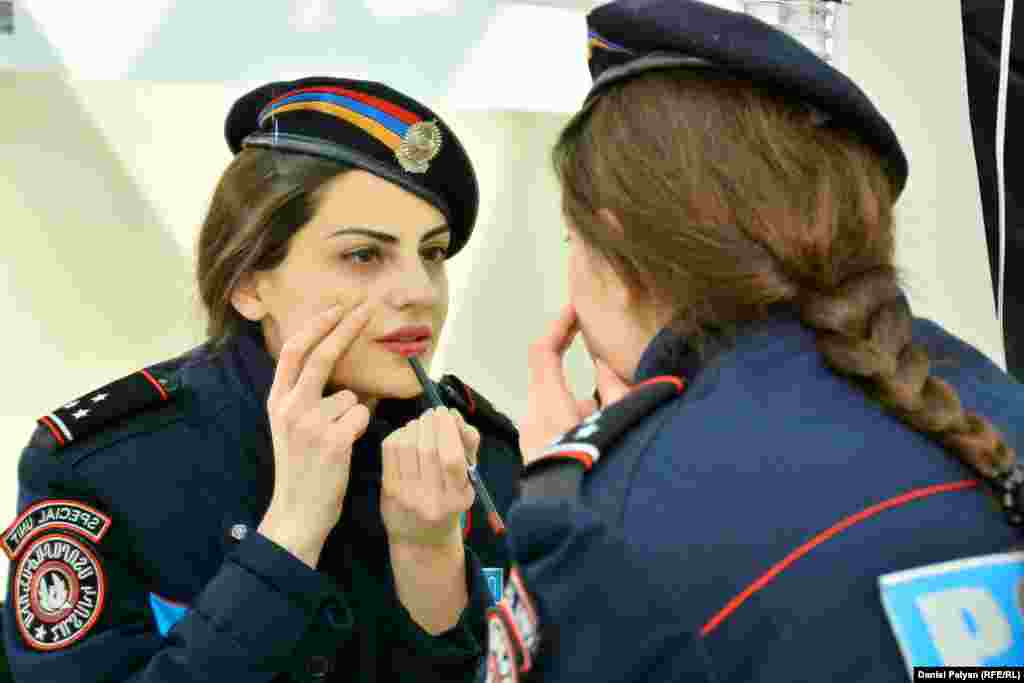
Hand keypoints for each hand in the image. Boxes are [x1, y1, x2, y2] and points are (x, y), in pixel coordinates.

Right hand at [258, 302, 372, 567]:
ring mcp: (309, 423)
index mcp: (277, 401)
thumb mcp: (291, 428)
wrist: (296, 513)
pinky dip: (361, 428)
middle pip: (321, 356)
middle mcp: (289, 407)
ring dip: (355, 413)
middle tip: (366, 309)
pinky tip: (345, 448)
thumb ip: (308, 399)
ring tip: (338, 441)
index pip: (294, 351)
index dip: (316, 326)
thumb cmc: (302, 469)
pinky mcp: (332, 440)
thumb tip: (346, 378)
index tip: (337, 308)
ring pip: (351, 396)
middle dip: (346, 328)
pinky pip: (361, 415)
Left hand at [381, 408, 479, 547]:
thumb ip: (468, 445)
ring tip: (422, 424)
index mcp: (457, 498)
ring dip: (415, 426)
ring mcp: (406, 496)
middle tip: (434, 414)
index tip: (447, 414)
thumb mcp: (468, 480)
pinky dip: (400, 433)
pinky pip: (390, 449)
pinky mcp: (388, 490)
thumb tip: (454, 416)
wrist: (421, 539)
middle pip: (427, 449)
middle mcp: (430, 500)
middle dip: (431, 423)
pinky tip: (408, 435)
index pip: (452, 459)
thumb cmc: (449, 502)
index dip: (448, 429)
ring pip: (407, 445)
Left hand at [520, 304, 630, 463]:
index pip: (543, 352)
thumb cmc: (604, 468)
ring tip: (616, 424)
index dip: (558, 325)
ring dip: (583, 408)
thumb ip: (615, 388)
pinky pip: (555, 431)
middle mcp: (532, 422)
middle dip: (579, 372)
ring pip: (556, 409)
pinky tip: (603, 445)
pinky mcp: (538, 463)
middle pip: (550, 382)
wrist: (584, 531)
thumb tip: (605, 366)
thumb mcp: (623, 421)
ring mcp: (532, 445)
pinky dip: (576, 425)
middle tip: (598, 351)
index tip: (576, 309)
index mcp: (549, 406)